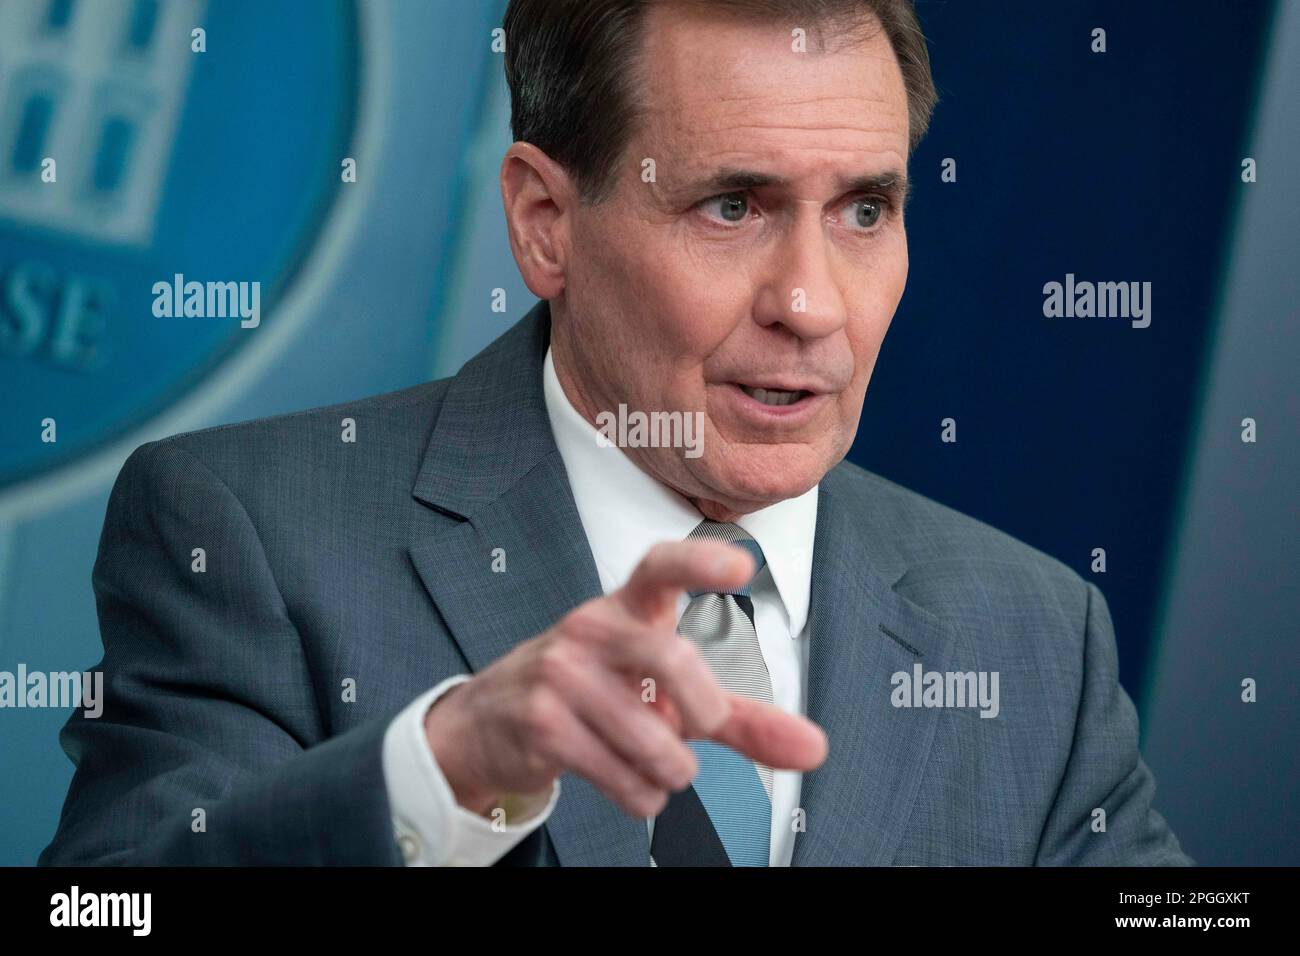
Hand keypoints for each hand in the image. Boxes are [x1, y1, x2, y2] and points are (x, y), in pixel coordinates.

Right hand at [423, 539, 827, 819]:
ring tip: (657, 764)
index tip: (742, 566)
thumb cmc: (595, 693)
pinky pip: (624, 778)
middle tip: (700, 727)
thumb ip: (741, 717)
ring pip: (653, 740)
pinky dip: (641, 795)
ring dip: (671, 772)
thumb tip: (814, 748)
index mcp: (626, 607)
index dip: (700, 562)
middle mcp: (591, 628)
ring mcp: (560, 673)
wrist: (493, 722)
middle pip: (672, 658)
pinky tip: (624, 779)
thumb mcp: (666, 694)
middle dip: (703, 709)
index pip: (661, 567)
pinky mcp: (542, 723)